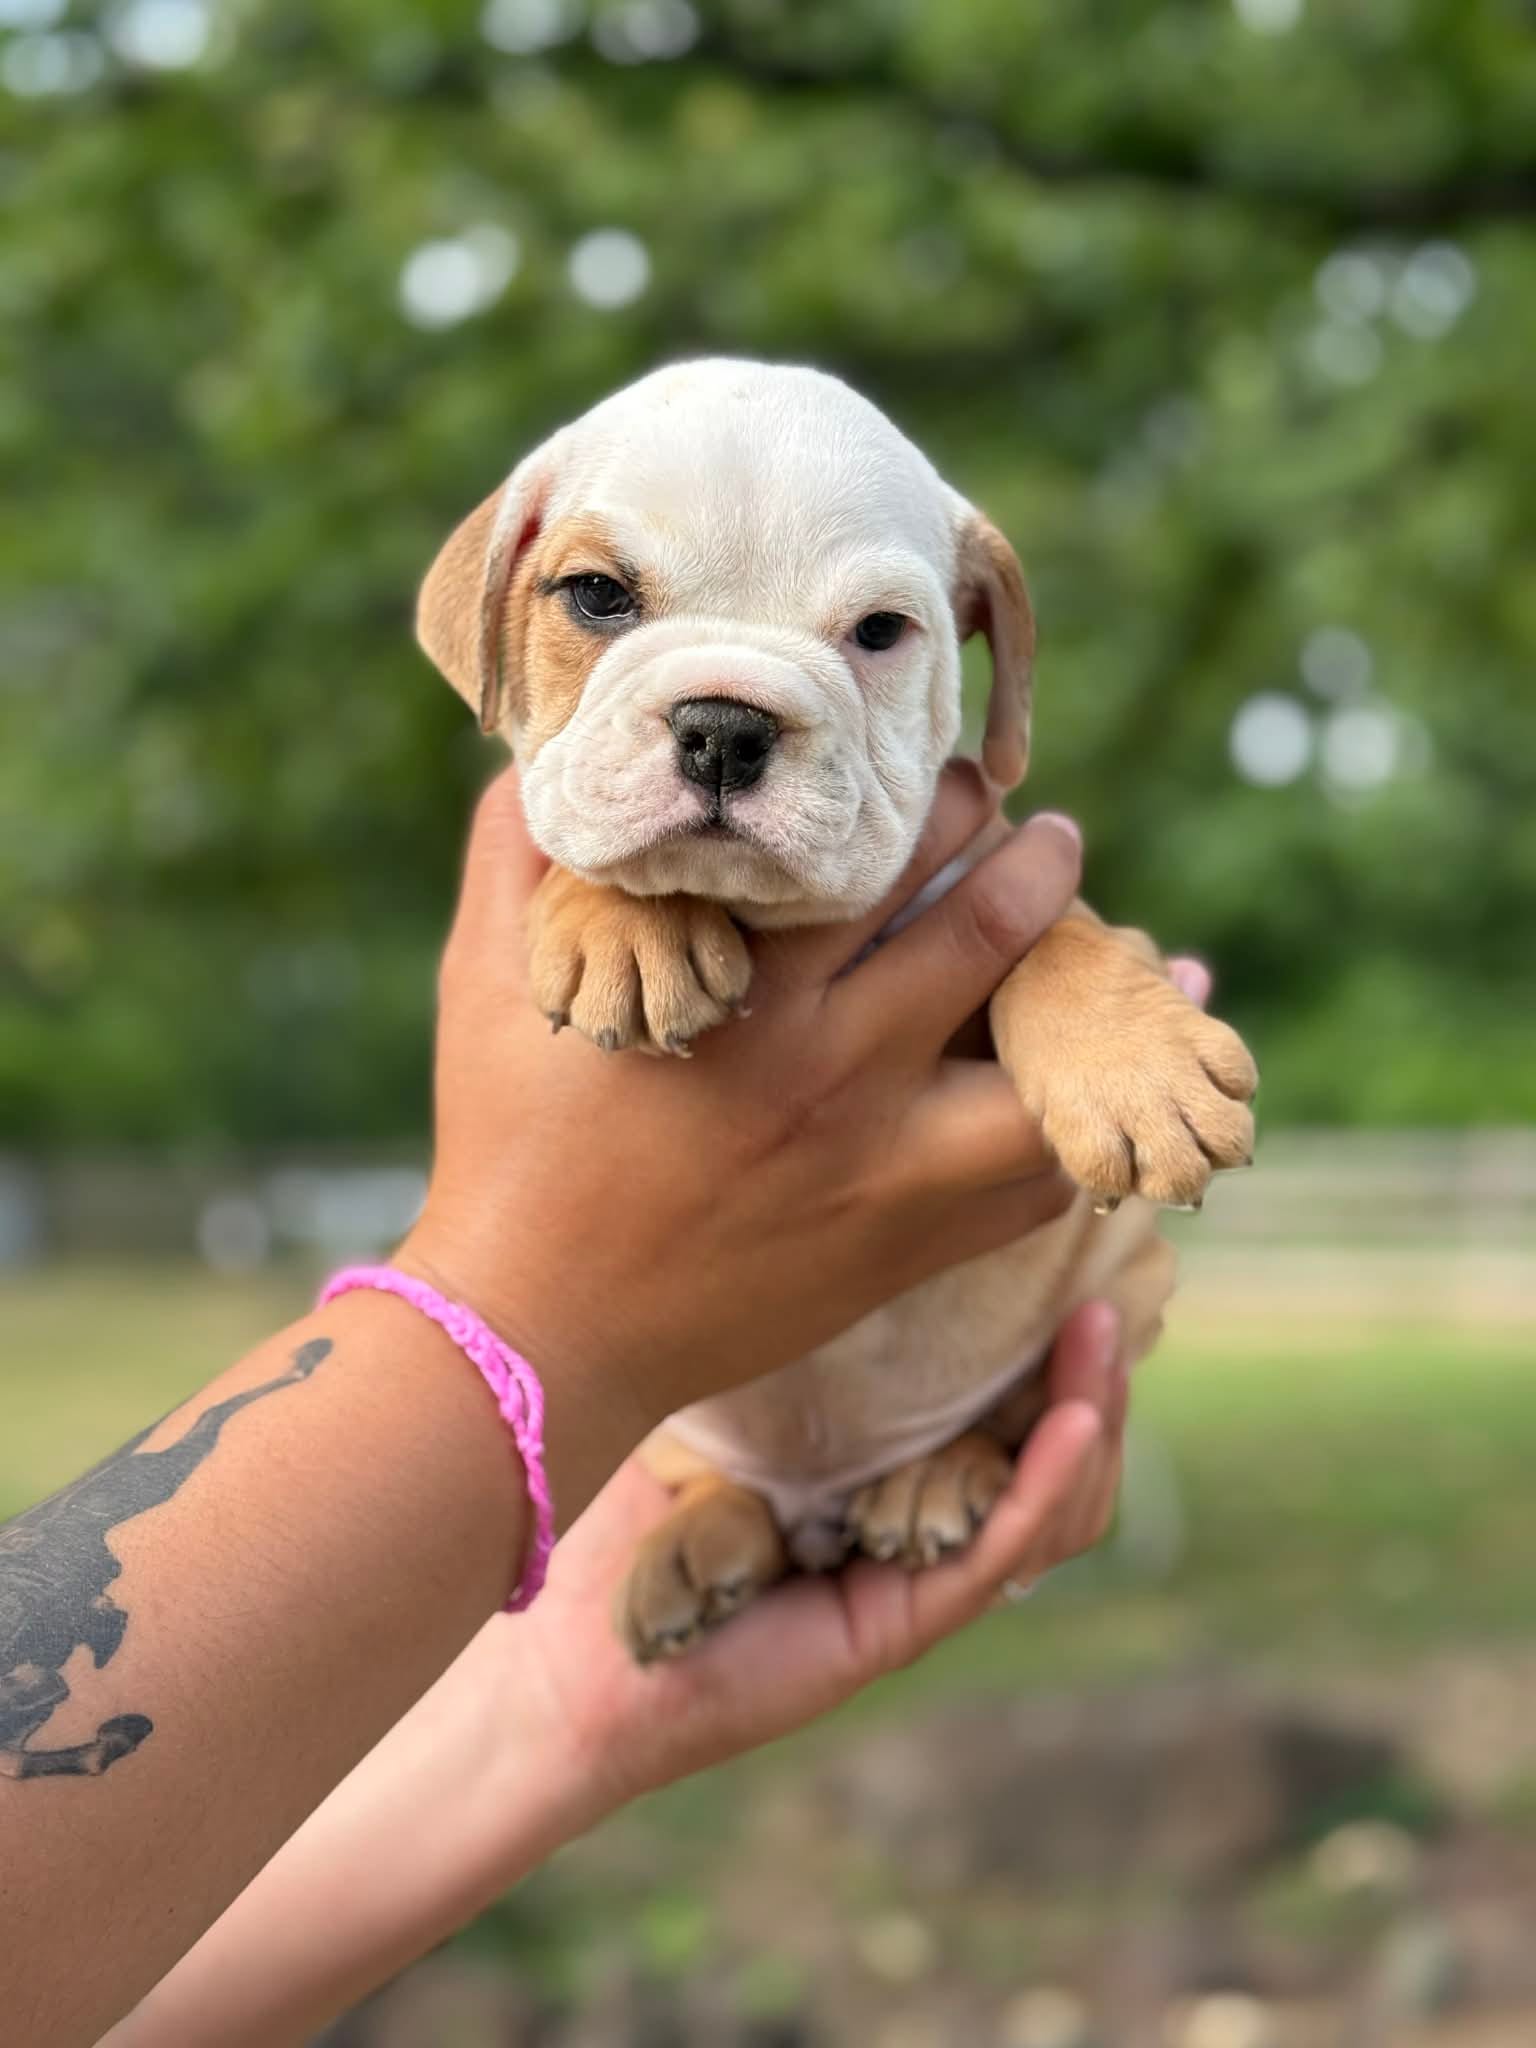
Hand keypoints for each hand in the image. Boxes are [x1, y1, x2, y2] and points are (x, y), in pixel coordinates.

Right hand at [398, 763, 1084, 1515]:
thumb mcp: (482, 984)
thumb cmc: (505, 1151)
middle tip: (1049, 833)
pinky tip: (1079, 1088)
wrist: (539, 1335)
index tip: (953, 768)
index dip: (935, 797)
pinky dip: (1069, 1130)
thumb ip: (512, 856)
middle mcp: (839, 1077)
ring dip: (1094, 1002)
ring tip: (1123, 955)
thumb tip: (537, 762)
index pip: (882, 859)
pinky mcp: (902, 1251)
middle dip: (1037, 864)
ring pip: (1046, 1074)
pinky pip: (1030, 1189)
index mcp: (752, 998)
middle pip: (988, 936)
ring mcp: (886, 1175)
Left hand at [513, 1300, 1127, 1811]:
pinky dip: (1043, 1486)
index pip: (999, 1409)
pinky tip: (1075, 1419)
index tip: (1072, 1254)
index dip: (1048, 1345)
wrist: (557, 1653)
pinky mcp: (894, 1626)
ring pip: (1046, 1508)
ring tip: (1103, 1336)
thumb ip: (784, 1334)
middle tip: (1113, 1288)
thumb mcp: (719, 1392)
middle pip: (1045, 1457)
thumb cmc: (620, 1514)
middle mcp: (909, 1526)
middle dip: (1091, 1375)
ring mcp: (910, 1581)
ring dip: (1089, 1420)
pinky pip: (996, 1552)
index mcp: (881, 1474)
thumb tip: (829, 1208)